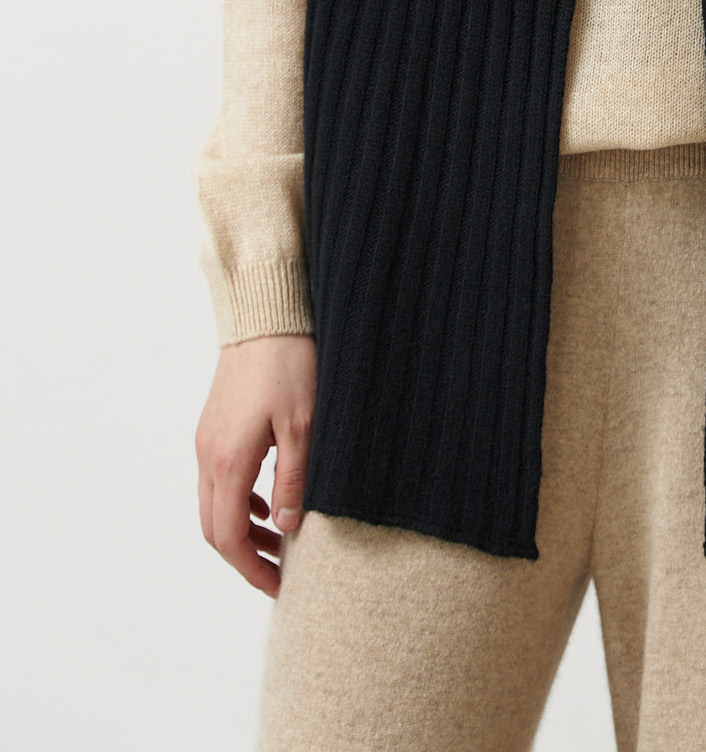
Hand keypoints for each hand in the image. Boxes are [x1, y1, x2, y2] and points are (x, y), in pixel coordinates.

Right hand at [195, 333, 315, 597]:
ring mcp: (206, 440)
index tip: (279, 586)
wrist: (265, 315)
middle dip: (245, 556)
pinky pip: (217, 480)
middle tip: (281, 570)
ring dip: (242, 529)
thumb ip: (293, 480)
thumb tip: (288, 527)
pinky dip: (238, 502)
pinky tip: (266, 502)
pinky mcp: (213, 427)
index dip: (252, 568)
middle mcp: (207, 455)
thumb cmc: (289, 363)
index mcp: (228, 460)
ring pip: (213, 505)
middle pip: (213, 528)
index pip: (228, 536)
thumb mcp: (303, 425)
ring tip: (281, 538)